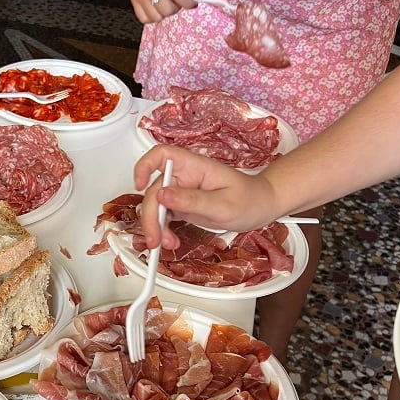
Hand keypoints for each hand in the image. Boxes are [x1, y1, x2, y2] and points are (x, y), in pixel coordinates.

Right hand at [134, 145, 278, 247]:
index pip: (161, 155)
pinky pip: (164, 217)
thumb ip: (193, 200)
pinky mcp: (182, 206)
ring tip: (166, 244)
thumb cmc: (249, 199)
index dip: (144, 166)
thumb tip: (163, 195)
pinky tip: (170, 241)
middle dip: (151, 216)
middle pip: (154, 190)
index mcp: (194, 166)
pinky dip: (163, 231)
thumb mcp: (223, 204)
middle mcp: (184, 177)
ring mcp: (182, 192)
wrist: (260, 207)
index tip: (139, 186)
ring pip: (156, 206)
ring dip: (156, 227)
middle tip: (155, 238)